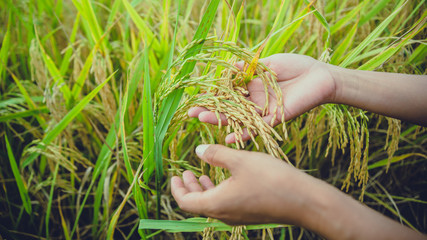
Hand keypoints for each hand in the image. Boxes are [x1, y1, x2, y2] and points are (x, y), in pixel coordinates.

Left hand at [171, 144, 317, 224]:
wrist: (305, 201)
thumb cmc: (271, 179)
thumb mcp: (240, 160)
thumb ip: (216, 154)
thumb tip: (198, 150)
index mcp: (216, 204)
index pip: (185, 201)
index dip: (177, 189)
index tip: (174, 176)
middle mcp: (224, 214)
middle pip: (197, 204)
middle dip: (189, 187)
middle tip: (185, 172)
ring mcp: (238, 216)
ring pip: (212, 204)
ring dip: (204, 189)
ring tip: (202, 173)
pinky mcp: (250, 213)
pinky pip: (226, 204)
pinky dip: (218, 191)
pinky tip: (226, 178)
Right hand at [189, 53, 335, 142]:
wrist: (321, 76)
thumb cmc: (297, 66)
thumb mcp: (269, 63)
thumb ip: (250, 68)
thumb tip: (231, 67)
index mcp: (251, 86)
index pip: (227, 93)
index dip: (212, 95)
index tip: (196, 96)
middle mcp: (254, 101)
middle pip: (228, 108)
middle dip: (210, 110)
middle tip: (192, 113)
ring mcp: (263, 111)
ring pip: (238, 119)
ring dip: (221, 121)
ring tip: (203, 120)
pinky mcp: (275, 119)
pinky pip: (257, 129)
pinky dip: (244, 134)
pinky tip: (229, 139)